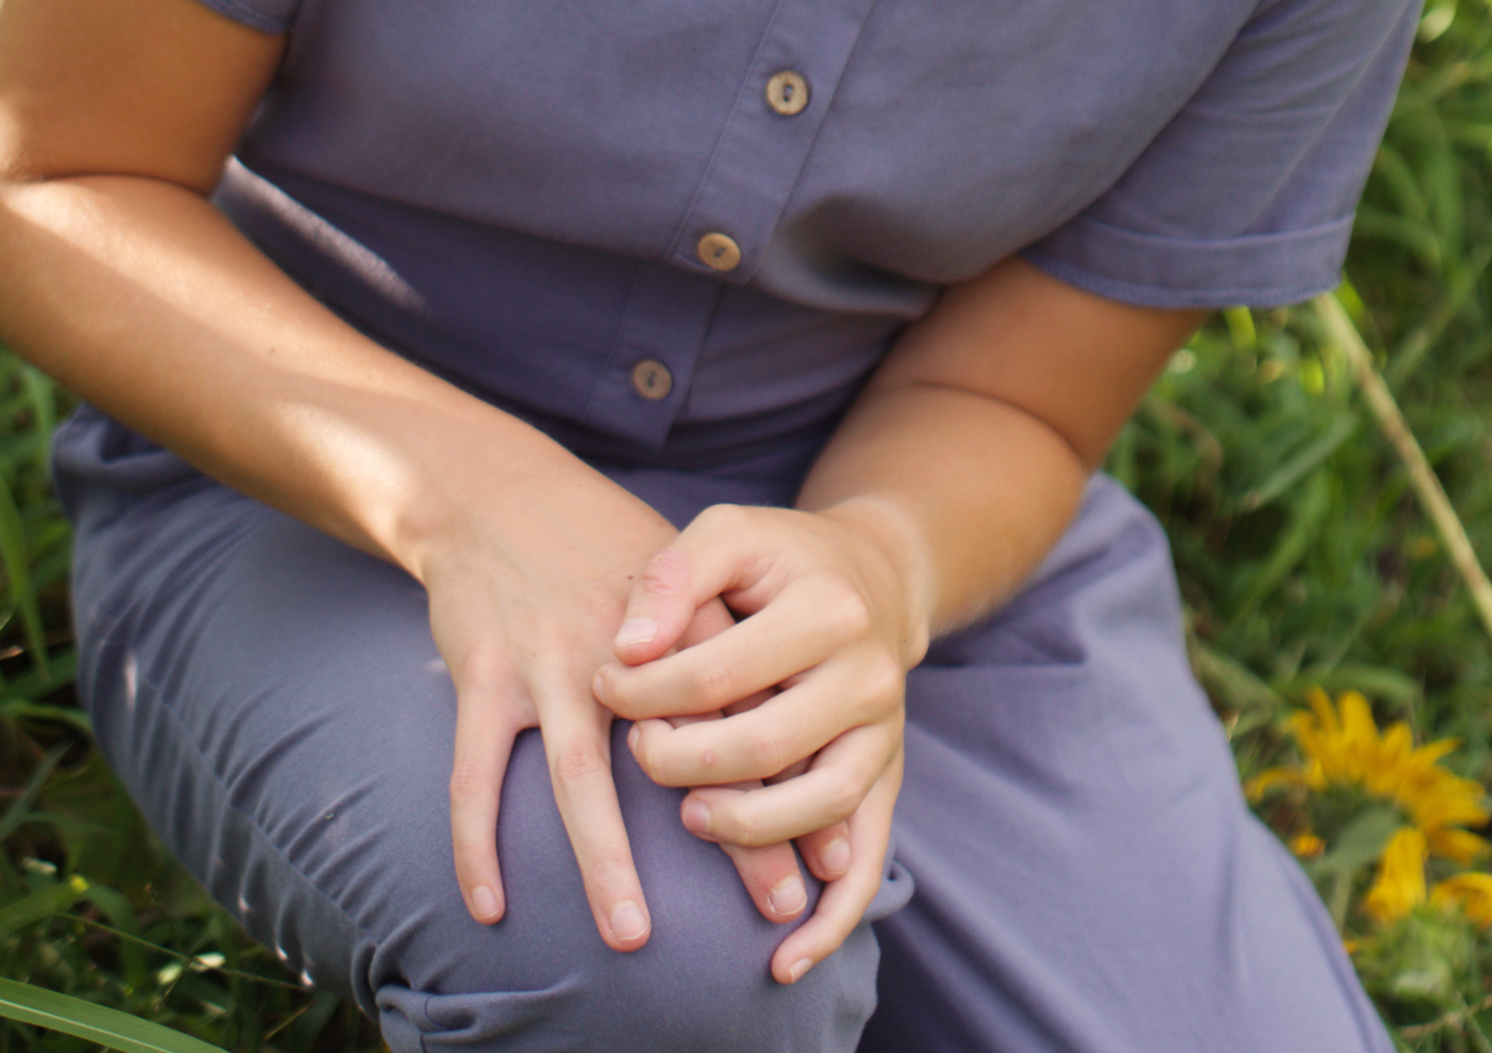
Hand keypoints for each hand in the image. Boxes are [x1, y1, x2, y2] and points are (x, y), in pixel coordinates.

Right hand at [416, 465, 813, 952]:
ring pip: (578, 774)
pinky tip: (490, 904)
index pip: (749, 710)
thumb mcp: (680, 575)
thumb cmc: (602, 551)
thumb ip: (729, 647)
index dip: (792, 781)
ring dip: (606, 858)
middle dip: (734, 831)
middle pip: (682, 749)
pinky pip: (476, 773)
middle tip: (778, 903)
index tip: (832, 852)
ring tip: (632, 932)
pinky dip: (478, 841)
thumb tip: (788, 734)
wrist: (500, 493)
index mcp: (682, 618)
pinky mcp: (484, 671)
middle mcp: (619, 643)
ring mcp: (547, 659)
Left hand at [592, 501, 923, 984]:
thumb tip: (627, 647)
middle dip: (681, 760)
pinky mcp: (888, 780)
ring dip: (740, 829)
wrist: (874, 579)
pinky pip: (866, 861)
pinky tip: (784, 959)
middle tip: (637, 750)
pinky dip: (831, 922)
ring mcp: (885, 735)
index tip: (603, 684)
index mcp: (829, 607)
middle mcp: (870, 675)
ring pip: (814, 809)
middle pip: (764, 746)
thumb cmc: (780, 559)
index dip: (648, 689)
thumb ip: (673, 573)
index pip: (721, 669)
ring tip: (686, 815)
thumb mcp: (729, 532)